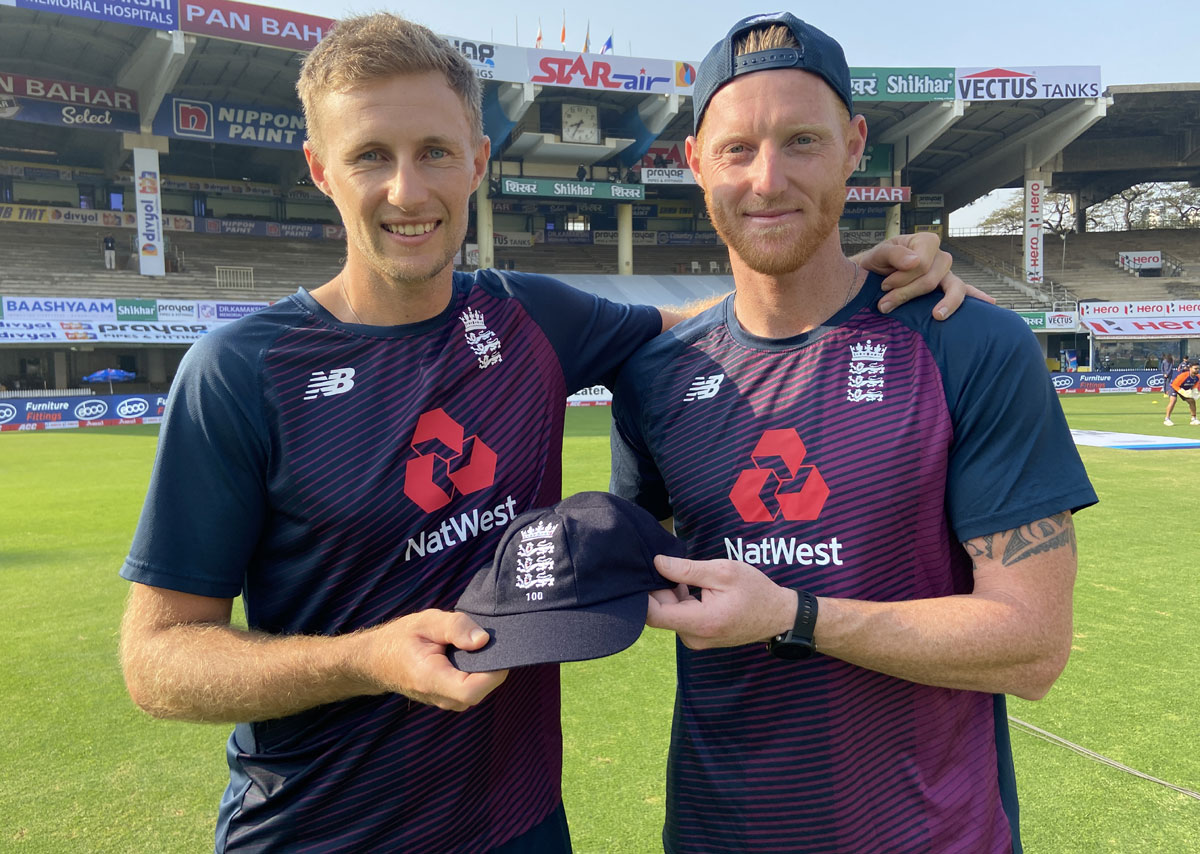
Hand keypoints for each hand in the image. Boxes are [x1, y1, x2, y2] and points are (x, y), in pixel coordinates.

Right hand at [358, 609, 507, 711]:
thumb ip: (456, 628)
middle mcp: (441, 697)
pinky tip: (468, 653)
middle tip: (484, 637)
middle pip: (482, 689)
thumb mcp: (427, 622)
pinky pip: (473, 687)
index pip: (472, 690)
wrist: (377, 660)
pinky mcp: (450, 698)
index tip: (496, 646)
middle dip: (492, 663)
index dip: (492, 671)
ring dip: (484, 666)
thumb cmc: (401, 638)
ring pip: (481, 688)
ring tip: (471, 643)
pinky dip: (477, 670)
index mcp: (431, 680)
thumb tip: (483, 640)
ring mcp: (446, 701)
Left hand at [645, 555, 797, 649]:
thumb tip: (657, 563)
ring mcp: (696, 640)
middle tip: (671, 566)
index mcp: (700, 622)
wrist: (778, 616)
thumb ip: (688, 569)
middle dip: (659, 589)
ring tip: (685, 575)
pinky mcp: (698, 637)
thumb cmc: (755, 591)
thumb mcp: (723, 571)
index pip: (653, 615)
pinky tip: (691, 587)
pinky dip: (679, 602)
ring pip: (668, 615)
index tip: (648, 572)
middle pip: (659, 613)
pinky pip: (679, 619)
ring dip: (671, 595)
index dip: (644, 593)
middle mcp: (693, 637)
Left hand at [852, 233, 995, 319]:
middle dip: (907, 293)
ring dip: (943, 304)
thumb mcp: (878, 254)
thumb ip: (894, 254)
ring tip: (937, 316)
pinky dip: (977, 297)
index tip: (885, 286)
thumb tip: (915, 261)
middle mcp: (940, 256)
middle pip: (933, 279)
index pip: (922, 264)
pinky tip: (989, 303)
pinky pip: (966, 291)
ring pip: (953, 288)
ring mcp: (946, 273)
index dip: (903, 278)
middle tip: (885, 304)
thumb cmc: (876, 263)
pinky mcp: (946, 288)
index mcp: (926, 242)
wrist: (871, 277)